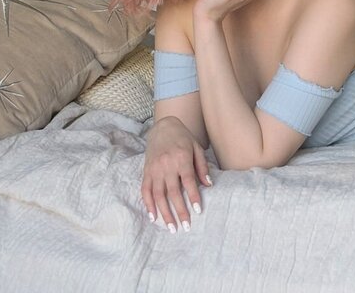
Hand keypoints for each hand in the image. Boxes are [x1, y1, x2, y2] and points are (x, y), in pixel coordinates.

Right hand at [142, 116, 210, 232]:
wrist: (163, 127)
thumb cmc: (183, 138)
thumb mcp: (197, 148)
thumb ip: (202, 167)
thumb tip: (208, 185)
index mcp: (181, 158)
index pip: (188, 181)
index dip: (192, 196)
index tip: (197, 211)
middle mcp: (167, 165)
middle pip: (173, 192)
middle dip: (179, 211)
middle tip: (185, 227)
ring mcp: (154, 169)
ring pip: (158, 195)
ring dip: (164, 213)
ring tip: (171, 227)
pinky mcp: (146, 172)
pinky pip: (145, 190)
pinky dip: (148, 205)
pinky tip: (154, 217)